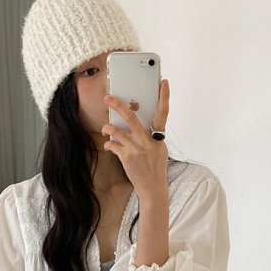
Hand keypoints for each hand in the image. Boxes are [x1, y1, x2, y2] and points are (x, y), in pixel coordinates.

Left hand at [102, 79, 170, 199]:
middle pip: (131, 117)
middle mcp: (146, 141)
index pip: (163, 113)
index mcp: (158, 137)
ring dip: (107, 128)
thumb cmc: (156, 168)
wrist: (153, 187)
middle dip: (118, 105)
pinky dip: (109, 143)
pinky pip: (112, 145)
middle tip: (108, 97)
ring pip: (116, 131)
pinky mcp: (126, 157)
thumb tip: (143, 124)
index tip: (164, 83)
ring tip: (105, 129)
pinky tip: (109, 145)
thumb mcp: (159, 150)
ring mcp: (135, 149)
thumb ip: (152, 136)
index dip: (164, 97)